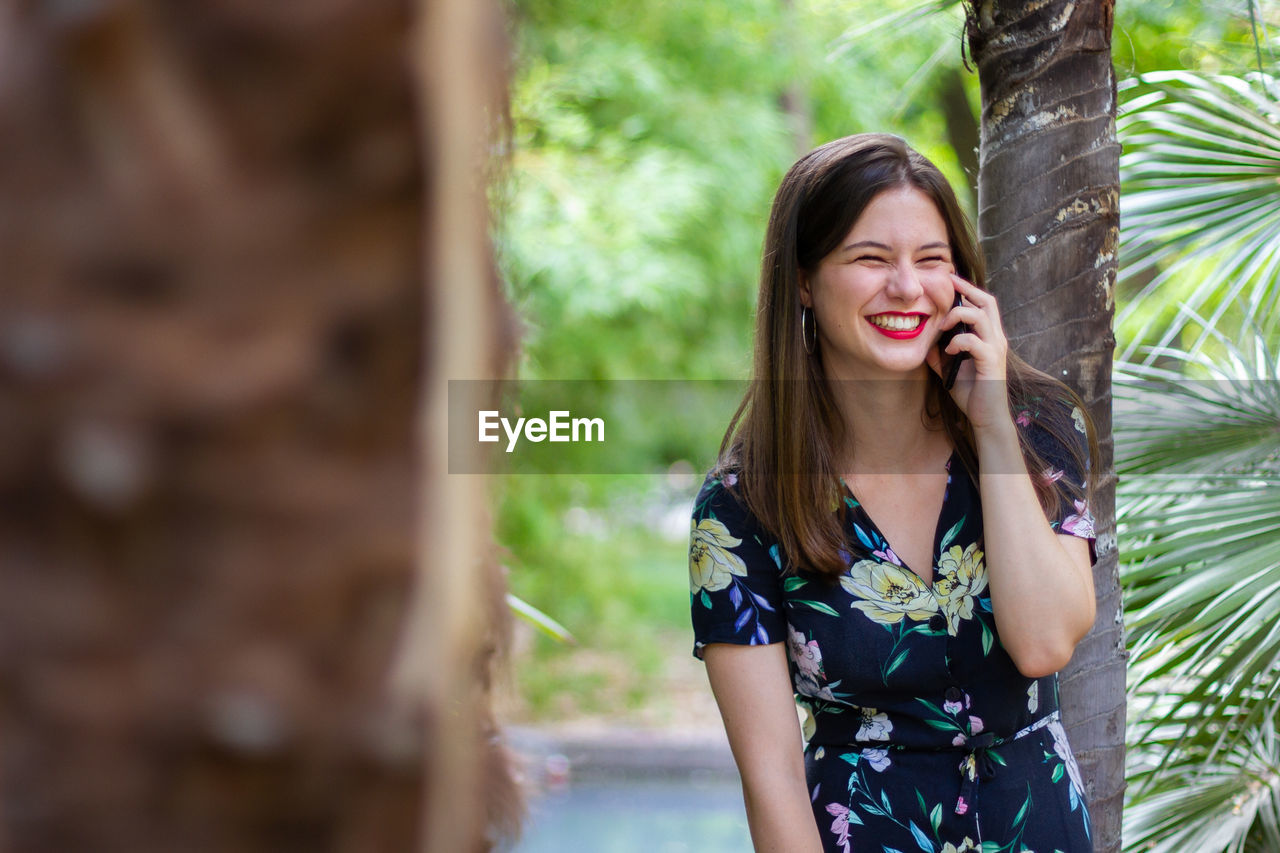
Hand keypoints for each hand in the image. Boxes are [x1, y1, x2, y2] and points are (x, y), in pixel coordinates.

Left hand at [925, 274, 1010, 431]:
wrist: (986, 417)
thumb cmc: (971, 392)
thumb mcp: (950, 368)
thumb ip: (939, 354)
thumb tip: (925, 342)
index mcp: (988, 336)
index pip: (982, 304)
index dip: (967, 289)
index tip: (949, 279)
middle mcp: (996, 338)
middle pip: (988, 301)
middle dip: (966, 290)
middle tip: (948, 285)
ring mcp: (996, 349)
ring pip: (981, 316)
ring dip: (957, 316)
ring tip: (942, 328)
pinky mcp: (991, 362)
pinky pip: (975, 342)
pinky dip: (958, 341)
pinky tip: (947, 351)